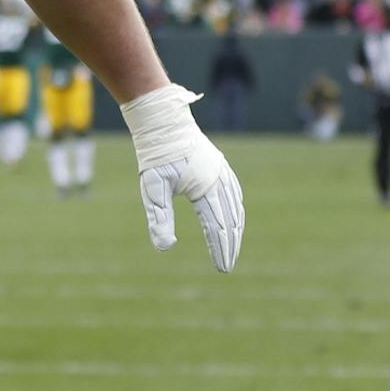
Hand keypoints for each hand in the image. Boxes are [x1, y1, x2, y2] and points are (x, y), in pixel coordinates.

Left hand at [120, 83, 243, 272]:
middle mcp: (219, 181)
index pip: (216, 227)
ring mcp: (222, 171)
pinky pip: (234, 193)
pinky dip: (236, 210)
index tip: (222, 268)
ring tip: (231, 247)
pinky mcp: (219, 165)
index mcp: (205, 188)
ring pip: (235, 207)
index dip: (220, 249)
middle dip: (229, 245)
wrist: (163, 122)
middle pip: (230, 220)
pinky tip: (234, 218)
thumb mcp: (153, 189)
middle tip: (227, 265)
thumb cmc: (156, 156)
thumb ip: (159, 219)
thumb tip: (165, 248)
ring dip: (235, 229)